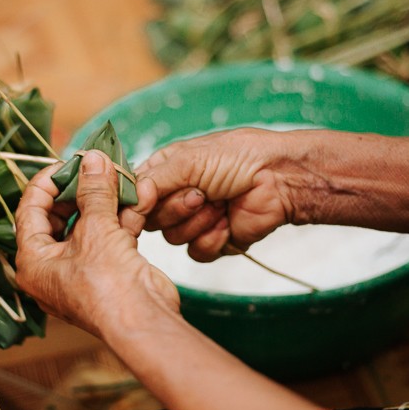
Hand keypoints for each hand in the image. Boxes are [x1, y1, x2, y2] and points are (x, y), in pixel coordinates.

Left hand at [15, 150, 179, 338]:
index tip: (68, 163)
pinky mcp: (111, 267)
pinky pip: (113, 234)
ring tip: (121, 173)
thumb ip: (94, 191)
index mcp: (33, 261)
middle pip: (61, 215)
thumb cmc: (107, 287)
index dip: (47, 183)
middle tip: (95, 166)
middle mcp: (54, 266)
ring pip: (92, 222)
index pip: (30, 211)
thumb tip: (92, 160)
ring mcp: (84, 267)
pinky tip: (141, 192)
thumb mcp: (96, 229)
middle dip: (81, 188)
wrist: (144, 321)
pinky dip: (126, 214)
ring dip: (109, 198)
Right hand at [135, 128, 316, 260]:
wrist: (279, 179)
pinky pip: (196, 252)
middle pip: (152, 219)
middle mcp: (177, 195)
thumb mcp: (188, 160)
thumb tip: (129, 201)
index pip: (135, 193)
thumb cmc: (237, 157)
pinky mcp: (214, 240)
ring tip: (221, 203)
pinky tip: (228, 222)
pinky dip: (213, 238)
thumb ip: (152, 181)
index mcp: (167, 170)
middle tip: (201, 194)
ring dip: (198, 221)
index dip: (135, 203)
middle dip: (176, 209)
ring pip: (173, 238)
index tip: (139, 206)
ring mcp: (196, 220)